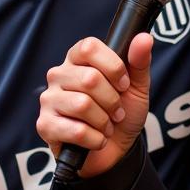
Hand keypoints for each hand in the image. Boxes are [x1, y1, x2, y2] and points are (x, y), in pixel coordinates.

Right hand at [36, 33, 152, 176]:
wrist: (115, 151)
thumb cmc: (122, 113)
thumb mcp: (137, 87)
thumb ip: (139, 61)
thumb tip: (144, 38)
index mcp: (78, 58)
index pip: (89, 47)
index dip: (113, 67)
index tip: (123, 84)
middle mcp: (58, 75)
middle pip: (89, 78)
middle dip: (112, 100)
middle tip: (116, 111)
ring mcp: (49, 100)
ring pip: (82, 105)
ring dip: (104, 121)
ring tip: (106, 126)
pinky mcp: (45, 125)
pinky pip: (76, 130)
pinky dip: (95, 139)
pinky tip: (96, 139)